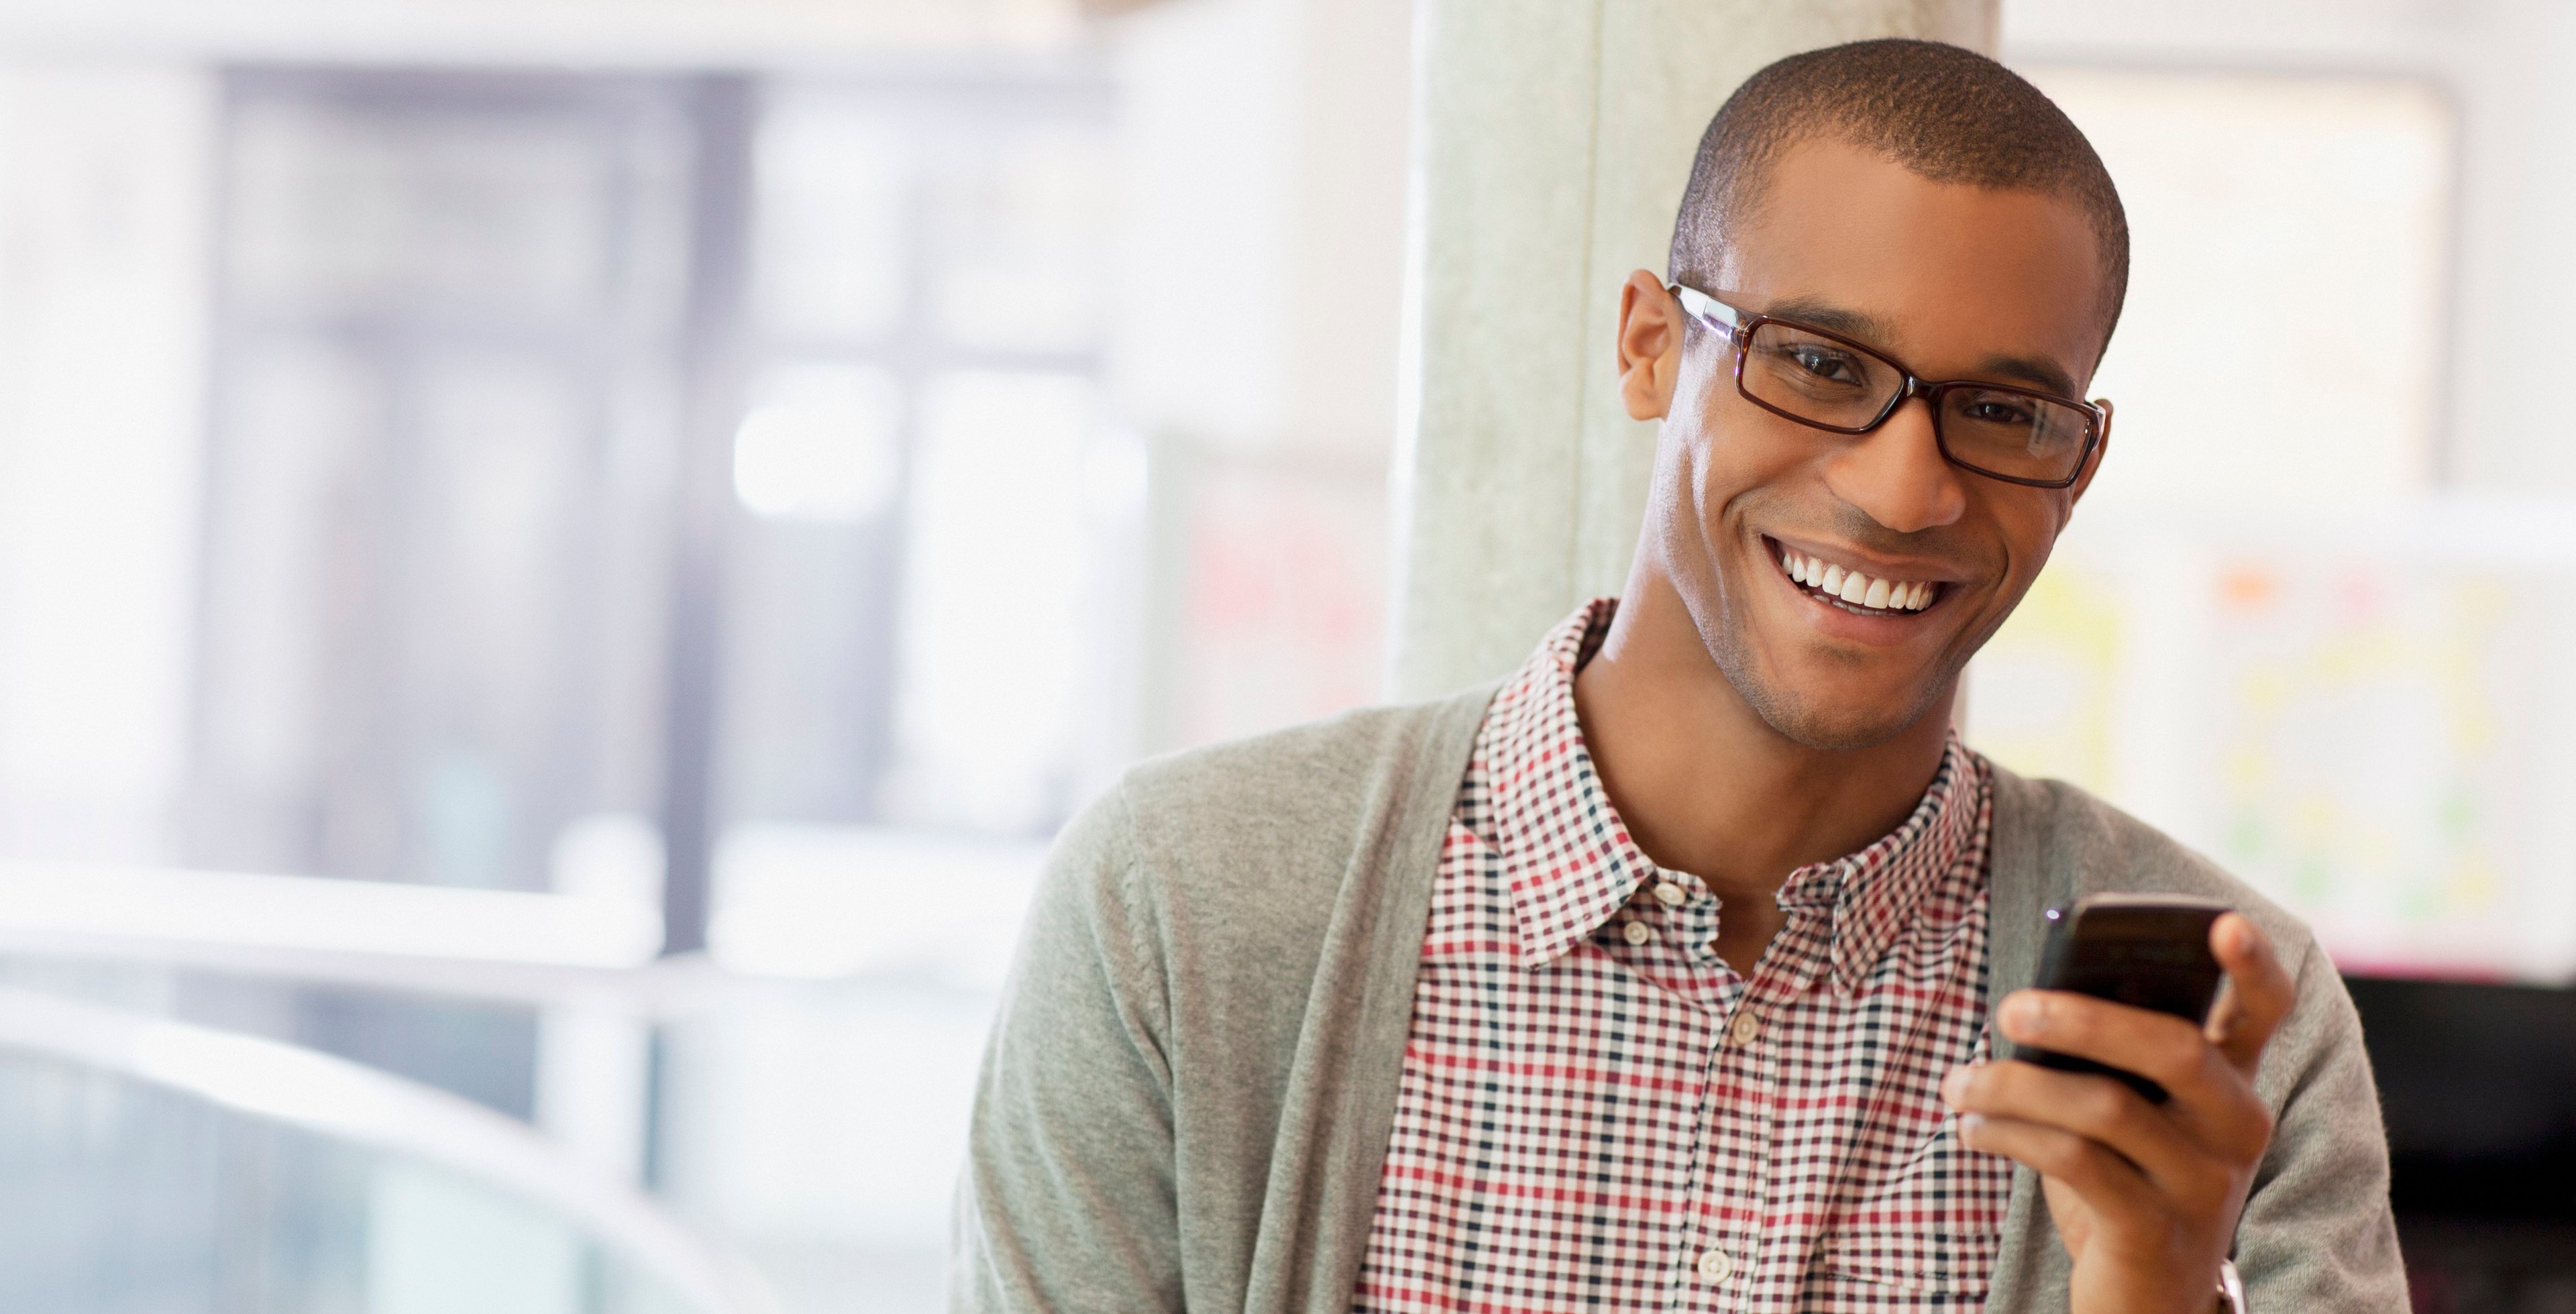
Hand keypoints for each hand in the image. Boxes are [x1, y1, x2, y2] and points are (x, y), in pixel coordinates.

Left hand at [1939, 913, 2292, 1313]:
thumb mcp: (2125, 1112)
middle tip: (2009, 1007)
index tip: (2222, 921)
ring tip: (1960, 1083)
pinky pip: (2075, 1161)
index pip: (2264, 1010)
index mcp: (2233, 1080)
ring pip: (2107, 1105)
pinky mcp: (2156, 1231)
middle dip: (2083, 1017)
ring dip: (2015, 1084)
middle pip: (2175, 1047)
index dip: (2251, 964)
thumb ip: (2107, 1057)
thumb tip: (2034, 1001)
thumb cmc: (2124, 1177)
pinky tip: (1971, 1127)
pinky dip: (2009, 1134)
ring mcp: (2204, 1183)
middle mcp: (2237, 1126)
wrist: (2145, 1300)